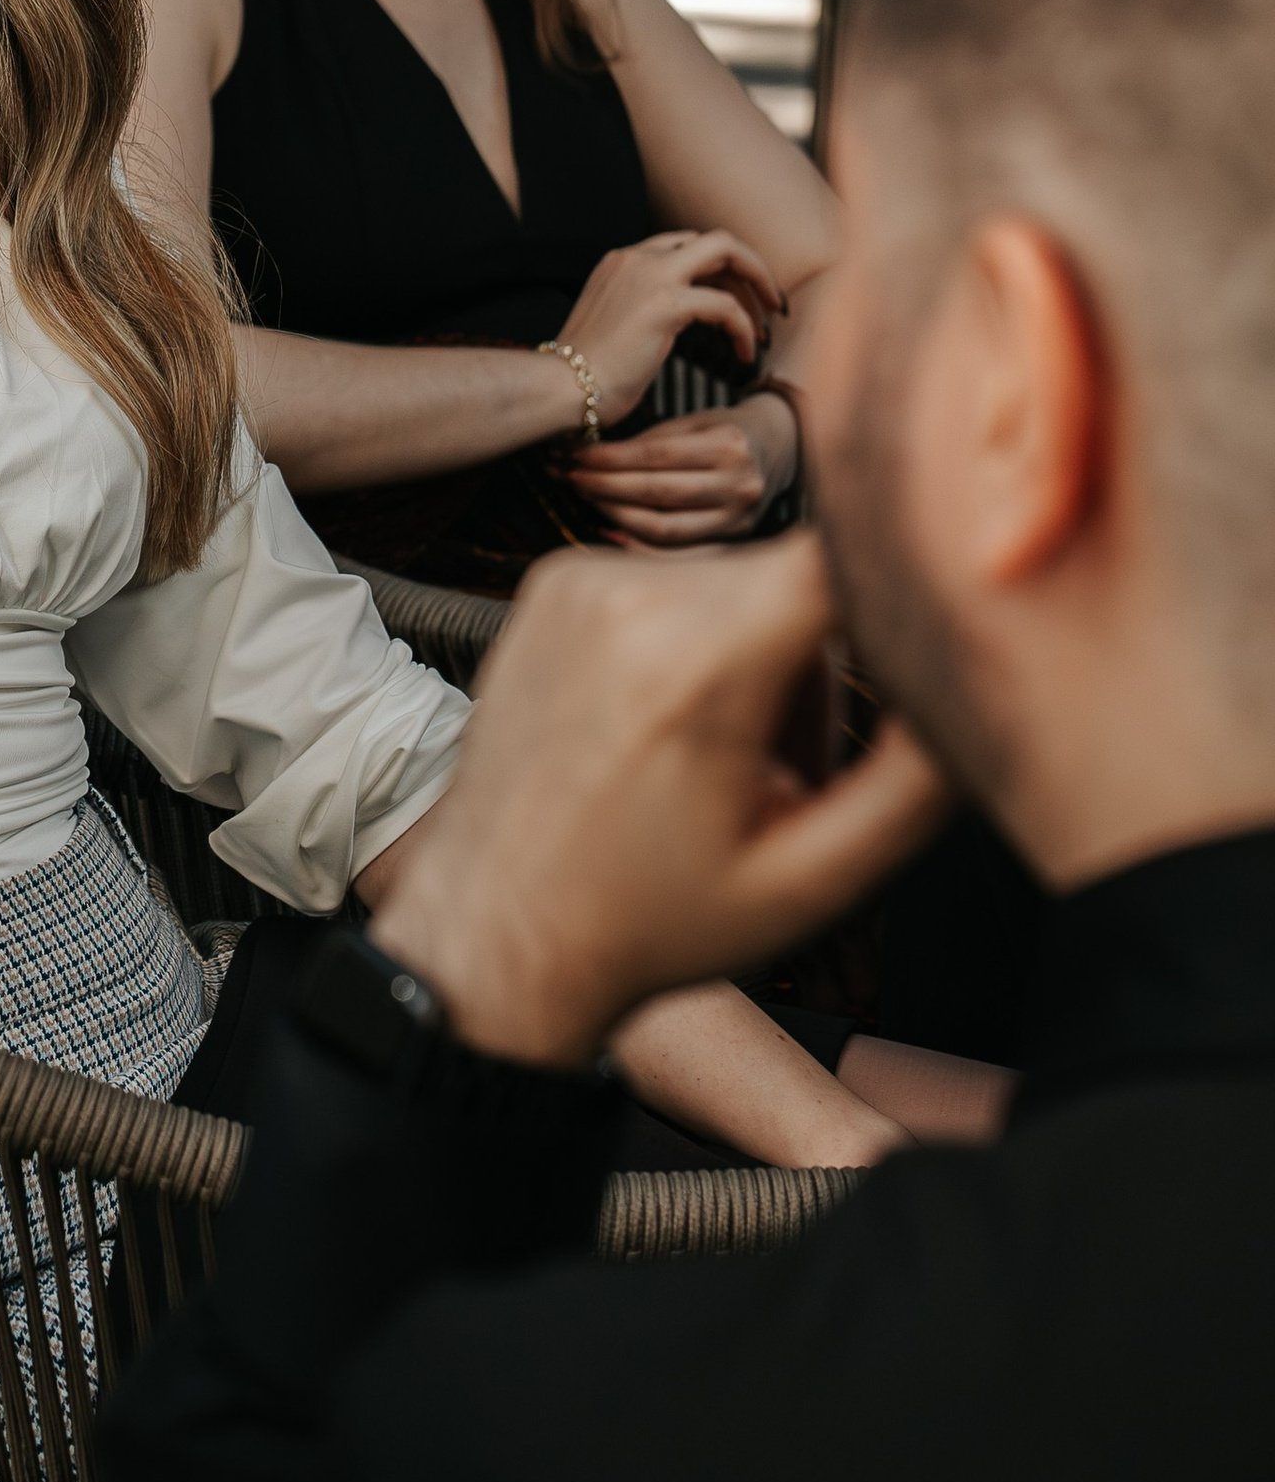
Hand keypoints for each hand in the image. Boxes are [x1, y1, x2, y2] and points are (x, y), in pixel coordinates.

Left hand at [364, 534, 950, 1068]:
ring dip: (763, 650)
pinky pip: (676, 580)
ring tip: (727, 761)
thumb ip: (919, 781)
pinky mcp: (554, 579)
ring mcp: (582, 577)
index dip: (907, 576)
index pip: (847, 553)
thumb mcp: (814, 879)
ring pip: (742, 578)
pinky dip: (698, 637)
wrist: (496, 929)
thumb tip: (985, 682)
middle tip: (795, 772)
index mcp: (699, 662)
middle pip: (802, 577)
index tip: (935, 620)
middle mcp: (633, 595)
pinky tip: (671, 725)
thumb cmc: (654, 919)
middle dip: (826, 662)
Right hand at [554, 230, 785, 426]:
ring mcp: (650, 276)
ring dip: (758, 286)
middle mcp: (636, 258)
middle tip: (771, 303)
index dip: (719, 271)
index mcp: (621, 261)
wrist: (560, 388)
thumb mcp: (614, 325)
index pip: (685, 245)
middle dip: (751, 267)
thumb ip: (642, 308)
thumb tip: (674, 322)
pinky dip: (743, 328)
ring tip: (766, 327)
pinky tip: (745, 354)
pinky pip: (726, 305)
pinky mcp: (665, 304)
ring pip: (727, 252)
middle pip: (714, 240)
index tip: (737, 297)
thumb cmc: (583, 373)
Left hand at [566, 388, 797, 545]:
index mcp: (729, 445)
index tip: (576, 457)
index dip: (610, 459)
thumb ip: (653, 439)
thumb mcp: (697, 422)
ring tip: (589, 499)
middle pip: (657, 492)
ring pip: (664, 527)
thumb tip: (593, 457)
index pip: (656, 455)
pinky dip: (641, 547)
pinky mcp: (734, 539)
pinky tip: (612, 533)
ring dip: (617, 515)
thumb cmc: (728, 430)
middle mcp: (738, 485)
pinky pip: (679, 551)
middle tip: (572, 479)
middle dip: (607, 486)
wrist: (781, 450)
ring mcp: (739, 518)